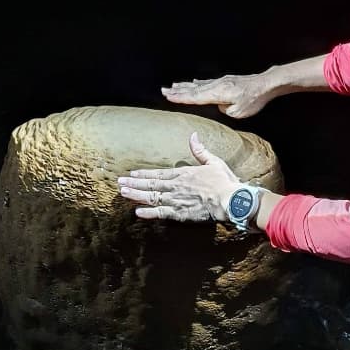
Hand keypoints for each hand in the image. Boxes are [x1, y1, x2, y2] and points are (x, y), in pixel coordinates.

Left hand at [118, 132, 239, 221]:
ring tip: (123, 193)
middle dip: (134, 183)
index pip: (158, 173)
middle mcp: (175, 186)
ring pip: (151, 197)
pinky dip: (148, 213)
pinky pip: (161, 213)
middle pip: (150, 184)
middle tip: (119, 183)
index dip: (144, 173)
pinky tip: (137, 213)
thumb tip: (193, 135)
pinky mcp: (180, 214)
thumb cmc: (224, 182)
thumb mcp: (213, 162)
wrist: (230, 200)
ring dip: (136, 195)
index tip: (132, 173)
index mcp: (183, 174)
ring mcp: (176, 200)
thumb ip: (200, 150)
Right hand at [161, 72, 272, 117]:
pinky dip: (196, 83)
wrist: (264, 84)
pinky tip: (193, 82)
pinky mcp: (224, 81)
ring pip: (198, 84)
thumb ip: (225, 110)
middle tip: (163, 90)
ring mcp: (220, 82)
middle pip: (193, 89)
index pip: (195, 97)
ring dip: (184, 86)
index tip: (168, 96)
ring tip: (173, 85)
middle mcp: (216, 85)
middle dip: (177, 90)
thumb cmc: (253, 99)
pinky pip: (206, 82)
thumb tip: (220, 106)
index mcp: (217, 93)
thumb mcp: (238, 111)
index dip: (181, 97)